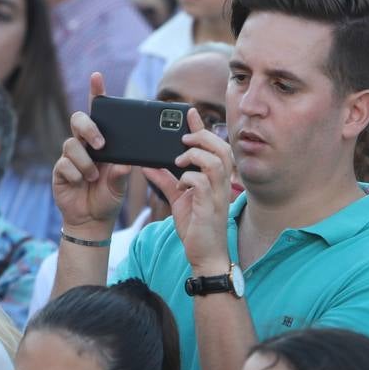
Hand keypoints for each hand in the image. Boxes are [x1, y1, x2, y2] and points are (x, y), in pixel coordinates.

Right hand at [53, 72, 132, 234]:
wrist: (91, 220)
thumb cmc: (108, 197)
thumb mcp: (120, 185)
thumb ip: (121, 174)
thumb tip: (124, 163)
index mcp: (103, 142)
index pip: (99, 114)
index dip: (96, 94)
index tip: (97, 77)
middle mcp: (85, 145)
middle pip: (78, 120)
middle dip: (89, 128)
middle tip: (101, 144)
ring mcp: (70, 156)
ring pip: (71, 144)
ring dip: (85, 162)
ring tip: (93, 177)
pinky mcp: (60, 169)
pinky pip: (64, 164)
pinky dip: (76, 174)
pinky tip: (80, 183)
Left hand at [140, 109, 235, 275]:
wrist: (205, 257)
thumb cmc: (196, 228)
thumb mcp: (177, 199)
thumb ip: (164, 181)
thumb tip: (147, 165)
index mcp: (215, 179)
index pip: (213, 147)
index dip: (201, 128)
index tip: (188, 112)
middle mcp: (220, 185)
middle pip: (221, 148)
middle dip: (201, 137)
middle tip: (182, 138)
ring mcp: (217, 196)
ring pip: (215, 162)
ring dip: (195, 156)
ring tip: (178, 160)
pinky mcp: (210, 208)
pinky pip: (202, 183)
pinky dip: (189, 178)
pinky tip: (179, 184)